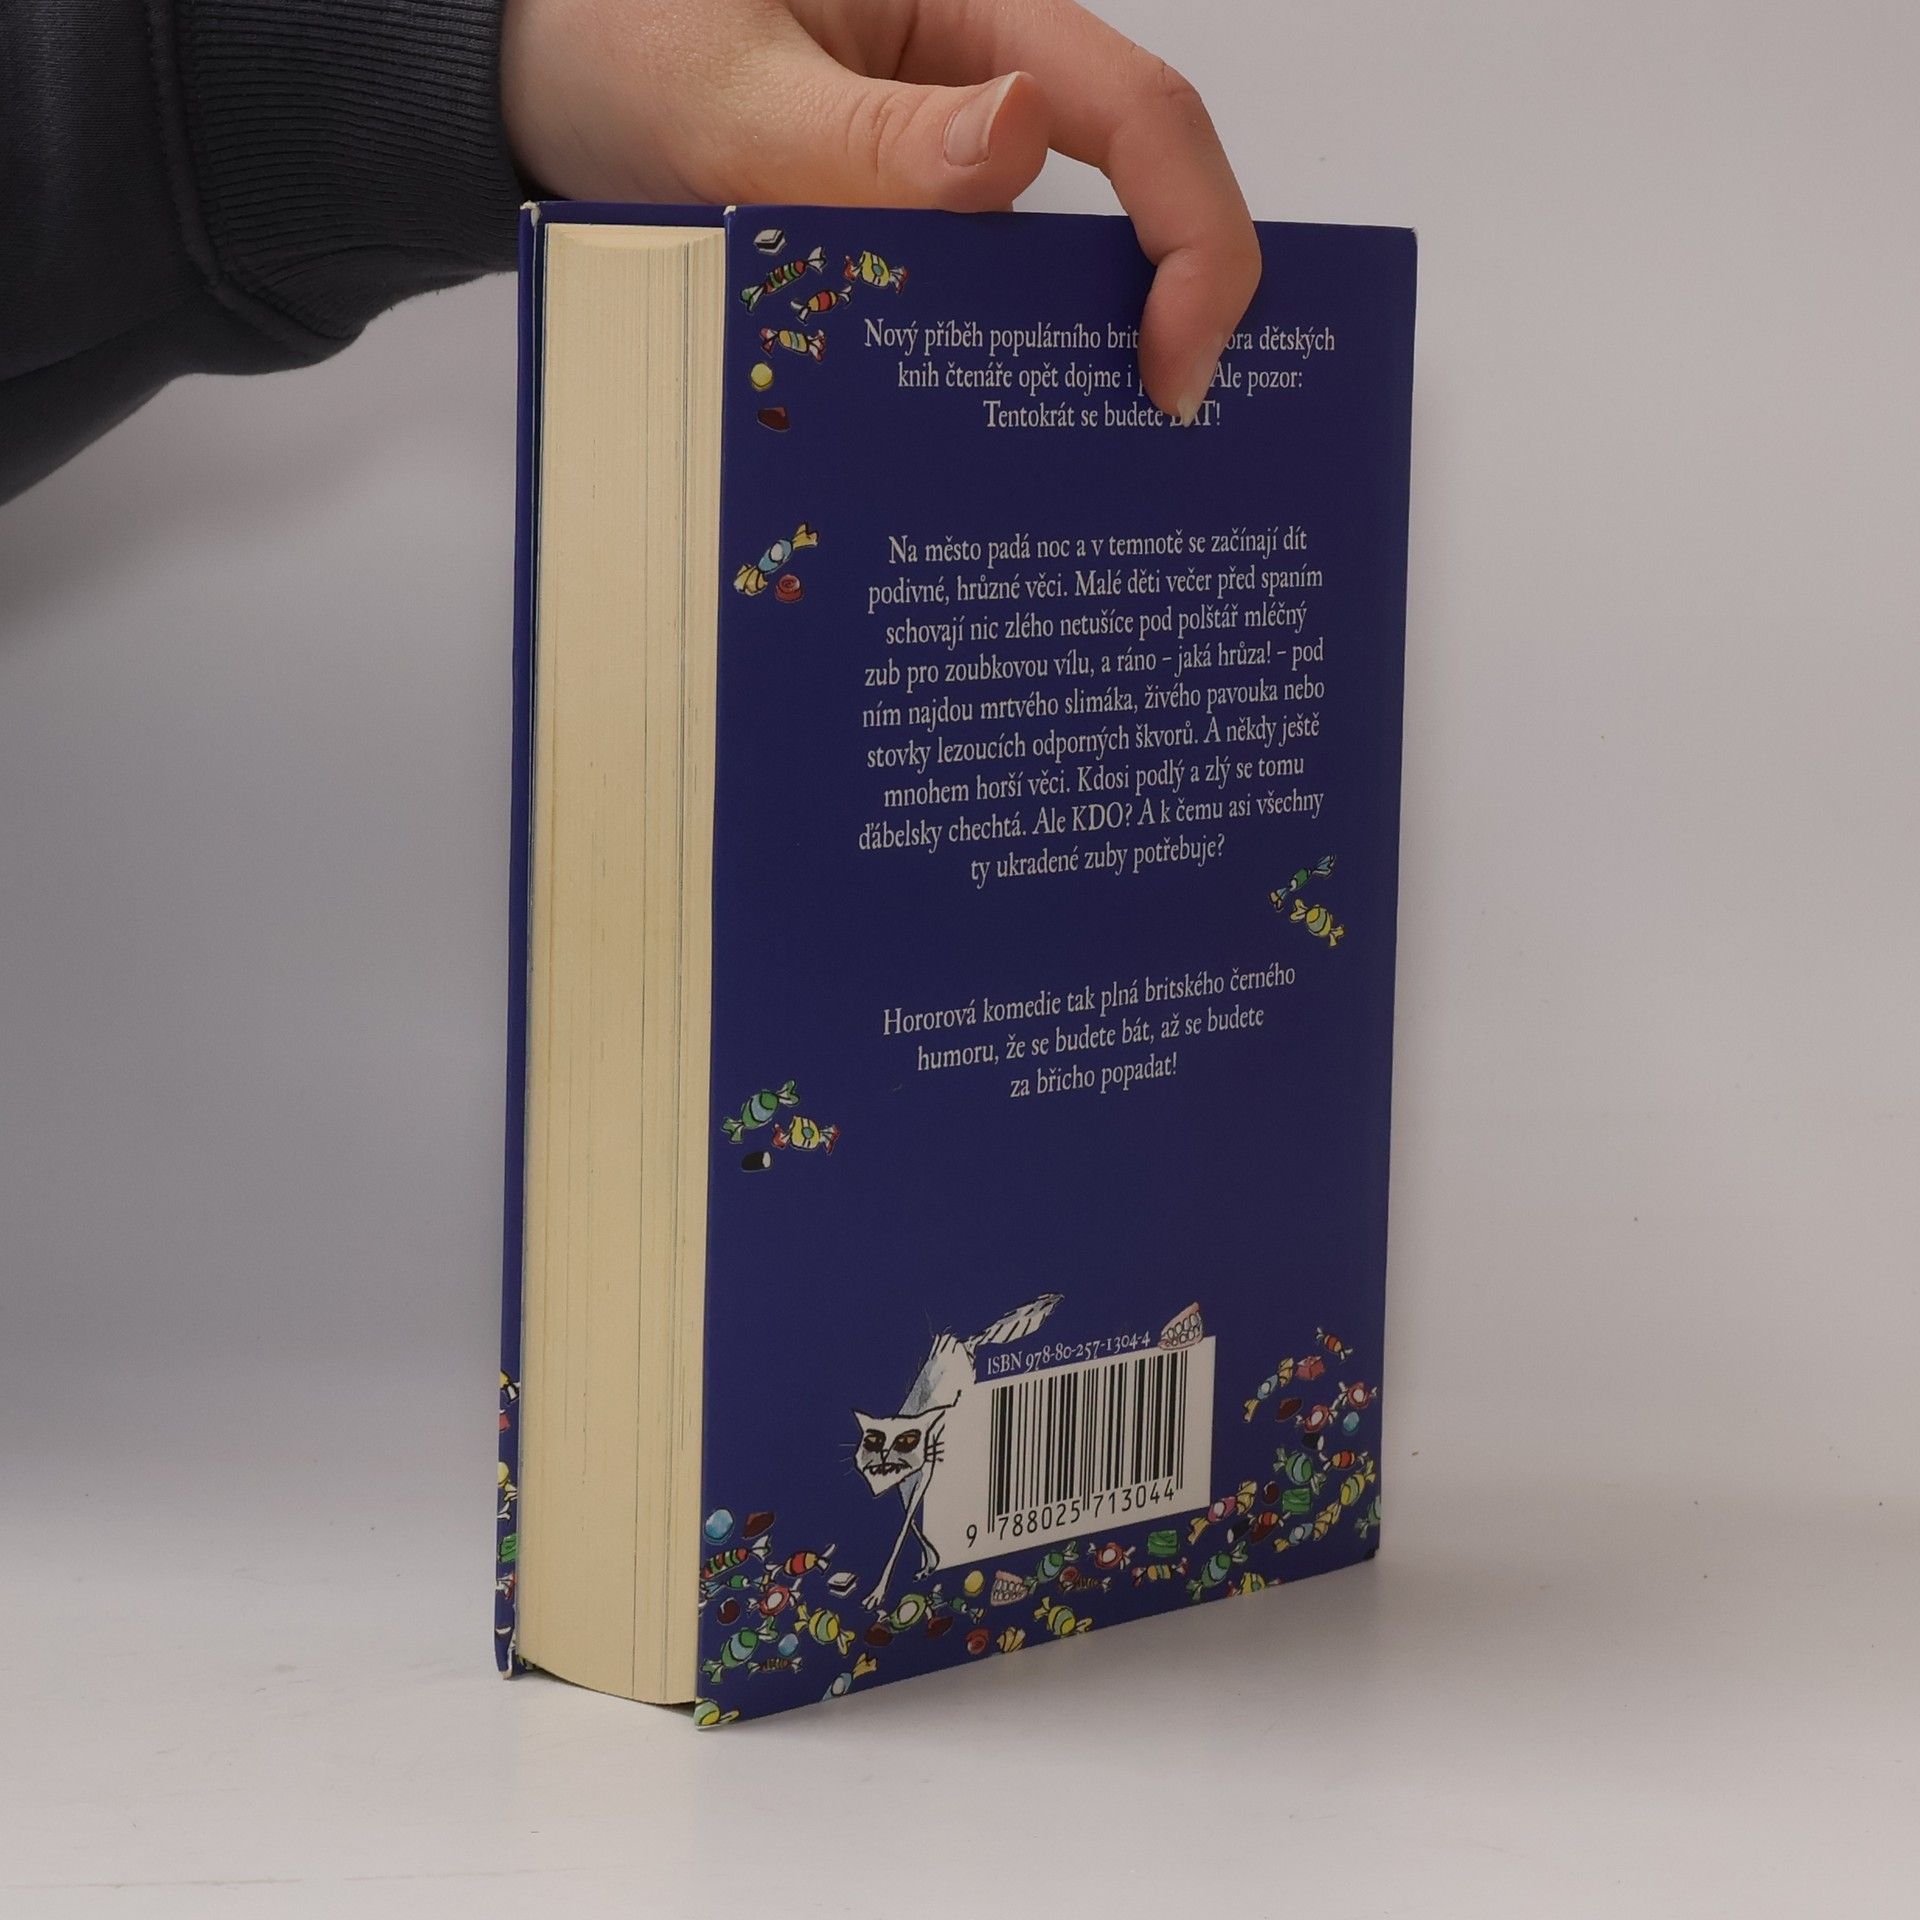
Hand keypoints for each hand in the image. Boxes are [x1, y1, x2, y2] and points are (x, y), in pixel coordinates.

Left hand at [500, 0, 1259, 420]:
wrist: (526, 81)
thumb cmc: (609, 39)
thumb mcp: (729, 91)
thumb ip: (867, 135)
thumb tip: (1025, 144)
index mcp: (971, 8)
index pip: (1141, 111)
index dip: (1193, 238)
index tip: (1175, 371)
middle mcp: (977, 81)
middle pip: (1129, 192)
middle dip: (1158, 312)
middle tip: (1150, 443)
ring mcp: (940, 160)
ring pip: (1050, 260)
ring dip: (1069, 353)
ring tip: (1074, 465)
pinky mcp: (898, 223)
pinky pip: (971, 293)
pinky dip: (986, 364)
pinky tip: (977, 440)